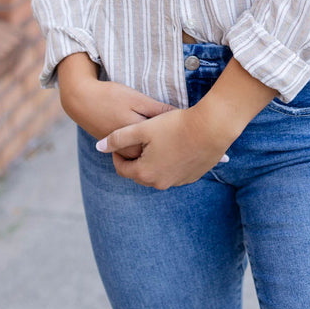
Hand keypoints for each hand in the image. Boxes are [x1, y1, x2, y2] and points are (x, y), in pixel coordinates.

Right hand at [56, 53, 174, 156]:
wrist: (81, 101)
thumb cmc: (110, 96)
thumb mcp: (136, 99)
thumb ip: (157, 109)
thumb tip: (179, 115)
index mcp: (137, 135)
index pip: (164, 141)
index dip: (175, 133)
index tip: (183, 125)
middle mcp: (129, 148)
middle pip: (155, 152)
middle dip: (167, 143)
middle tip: (176, 131)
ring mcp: (121, 151)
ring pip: (145, 155)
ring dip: (155, 147)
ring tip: (165, 135)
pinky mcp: (116, 150)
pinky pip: (135, 154)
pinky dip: (144, 147)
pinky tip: (150, 137)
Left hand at [96, 104, 232, 188]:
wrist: (211, 128)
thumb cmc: (175, 125)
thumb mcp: (143, 128)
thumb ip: (118, 138)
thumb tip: (98, 147)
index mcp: (144, 172)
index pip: (122, 168)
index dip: (116, 154)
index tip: (119, 141)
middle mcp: (159, 183)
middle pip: (139, 172)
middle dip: (135, 157)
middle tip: (138, 139)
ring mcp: (177, 181)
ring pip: (157, 172)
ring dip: (153, 159)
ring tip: (157, 139)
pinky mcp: (192, 176)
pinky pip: (174, 171)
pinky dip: (170, 161)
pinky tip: (175, 144)